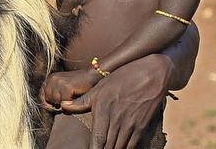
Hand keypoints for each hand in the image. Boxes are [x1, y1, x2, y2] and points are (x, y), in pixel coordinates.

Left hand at [41, 69, 97, 110]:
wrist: (91, 76)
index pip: (42, 96)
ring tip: (72, 97)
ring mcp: (59, 82)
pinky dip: (71, 104)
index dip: (48, 103)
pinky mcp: (66, 87)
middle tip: (68, 100)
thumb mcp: (63, 88)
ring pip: (56, 103)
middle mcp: (52, 79)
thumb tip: (46, 107)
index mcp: (50, 78)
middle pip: (49, 101)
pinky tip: (76, 97)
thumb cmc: (78, 86)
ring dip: (65, 104)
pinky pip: (64, 103)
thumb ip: (53, 95)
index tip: (56, 105)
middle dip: (57, 104)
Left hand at [54, 54, 171, 148]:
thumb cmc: (122, 77)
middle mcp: (116, 120)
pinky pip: (132, 146)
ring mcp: (130, 125)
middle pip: (108, 147)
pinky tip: (120, 148)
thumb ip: (82, 101)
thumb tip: (64, 105)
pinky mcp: (142, 128)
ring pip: (119, 148)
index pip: (96, 141)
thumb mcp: (100, 87)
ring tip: (107, 148)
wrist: (151, 73)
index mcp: (103, 110)